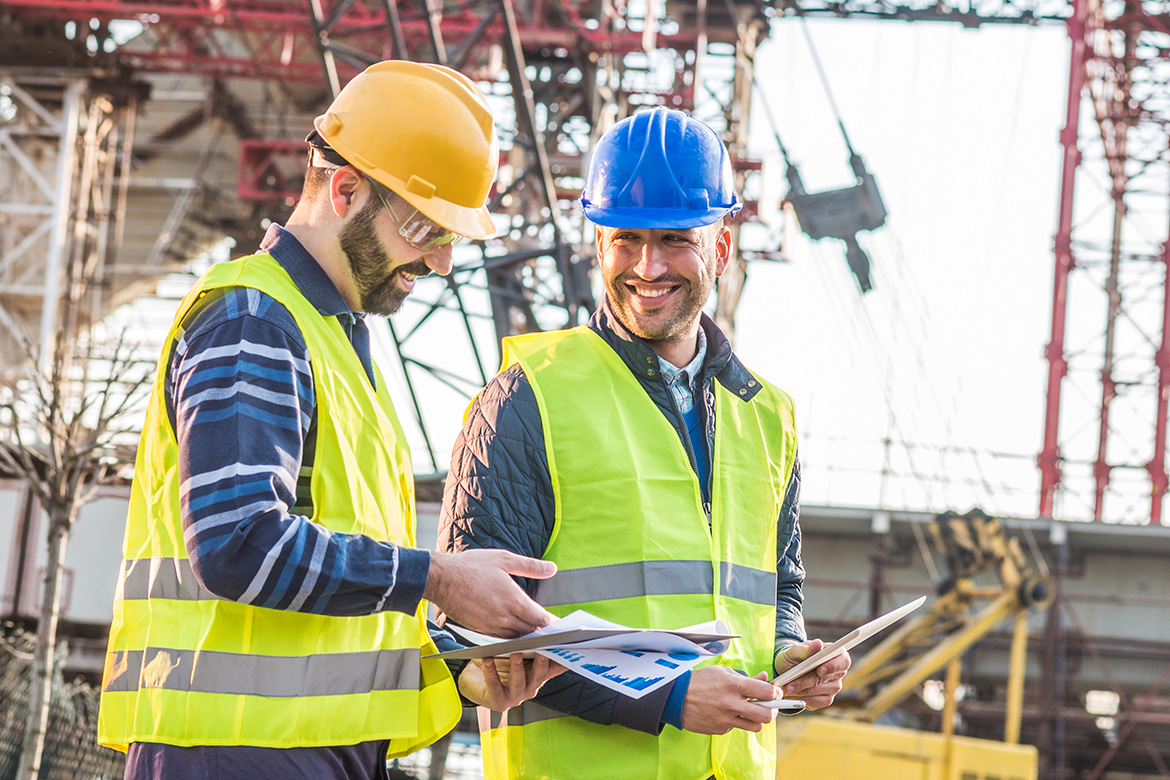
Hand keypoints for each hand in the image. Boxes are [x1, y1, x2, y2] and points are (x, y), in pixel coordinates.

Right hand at [426, 549, 557, 637]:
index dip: (551, 622)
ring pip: (516, 637)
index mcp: (514, 601)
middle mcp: (504, 618)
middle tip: (550, 629)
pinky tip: (512, 628)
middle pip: (530, 631)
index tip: (559, 623)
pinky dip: (510, 635)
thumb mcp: (504, 559)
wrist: (441, 578)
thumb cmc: (471, 566)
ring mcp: (491, 627)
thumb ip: (531, 566)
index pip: (541, 619)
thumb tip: (552, 569)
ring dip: (525, 634)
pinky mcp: (480, 630)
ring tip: (534, 630)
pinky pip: (501, 637)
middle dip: (540, 630)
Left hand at [457, 652, 564, 710]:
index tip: (569, 650)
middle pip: (539, 676)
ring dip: (517, 668)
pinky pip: (495, 685)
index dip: (564, 661)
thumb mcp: (519, 654)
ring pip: (518, 682)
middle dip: (542, 663)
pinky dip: (491, 672)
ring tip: (516, 653)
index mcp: (538, 676)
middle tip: (542, 650)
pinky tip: (488, 659)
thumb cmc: (500, 664)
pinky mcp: (498, 701)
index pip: (555, 668)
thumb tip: (547, 625)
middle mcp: (530, 688)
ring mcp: (515, 697)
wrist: (476, 682)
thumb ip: (533, 646)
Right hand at [680, 666, 780, 734]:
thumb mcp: (723, 672)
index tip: (775, 692)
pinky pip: (736, 727)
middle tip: (768, 706)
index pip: (767, 692)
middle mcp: (732, 704)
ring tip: (749, 711)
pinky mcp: (720, 729)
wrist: (675, 696)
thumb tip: (765, 679)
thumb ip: (746, 678)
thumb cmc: (699, 681)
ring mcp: (726, 719)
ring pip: (755, 726)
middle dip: (772, 711)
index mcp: (734, 685)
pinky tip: (726, 713)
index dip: (776, 692)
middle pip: (767, 715)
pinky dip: (735, 721)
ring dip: (756, 719)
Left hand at [774, 639, 850, 710]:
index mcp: (836, 655)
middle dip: (804, 682)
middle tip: (788, 686)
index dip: (832, 666)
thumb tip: (818, 643)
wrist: (787, 670)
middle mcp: (839, 672)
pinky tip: (793, 695)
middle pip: (824, 678)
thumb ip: (806, 648)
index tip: (819, 670)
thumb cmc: (794, 657)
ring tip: (787, 689)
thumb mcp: (795, 650)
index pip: (843, 661)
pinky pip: (816, 702)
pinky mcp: (827, 699)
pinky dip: (802, 699)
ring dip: (800, 691)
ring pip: (818, 691)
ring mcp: (834, 687)